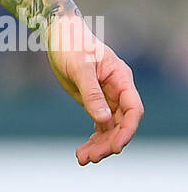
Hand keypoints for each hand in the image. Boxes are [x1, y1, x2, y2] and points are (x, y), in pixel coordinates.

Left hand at [46, 13, 143, 164]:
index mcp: (121, 78)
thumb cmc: (71, 44)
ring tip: (83, 159)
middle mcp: (118, 90)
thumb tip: (104, 119)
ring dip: (100, 145)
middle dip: (110, 142)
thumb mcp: (79, 68)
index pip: (133, 110)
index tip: (116, 147)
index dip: (127, 130)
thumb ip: (92, 93)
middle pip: (122, 123)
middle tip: (92, 158)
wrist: (57, 32)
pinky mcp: (94, 102)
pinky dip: (93, 139)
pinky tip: (82, 153)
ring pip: (110, 128)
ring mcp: (107, 97)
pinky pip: (99, 126)